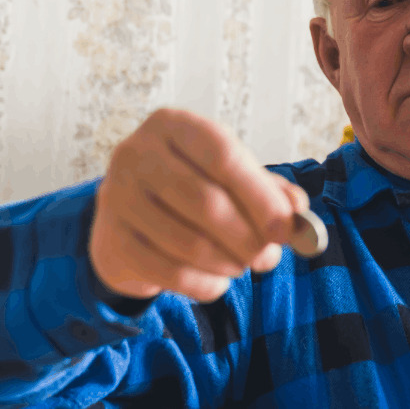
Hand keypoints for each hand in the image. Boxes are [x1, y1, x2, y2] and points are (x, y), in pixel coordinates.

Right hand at [89, 108, 305, 302]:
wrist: (127, 217)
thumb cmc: (188, 187)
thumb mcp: (228, 176)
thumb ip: (267, 190)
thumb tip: (297, 212)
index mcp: (173, 125)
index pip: (223, 155)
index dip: (261, 196)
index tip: (287, 228)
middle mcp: (137, 154)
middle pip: (205, 202)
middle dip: (248, 237)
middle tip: (269, 258)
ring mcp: (117, 197)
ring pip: (187, 242)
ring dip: (228, 263)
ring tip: (243, 266)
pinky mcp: (111, 240)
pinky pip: (168, 272)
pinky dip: (204, 283)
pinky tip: (217, 280)